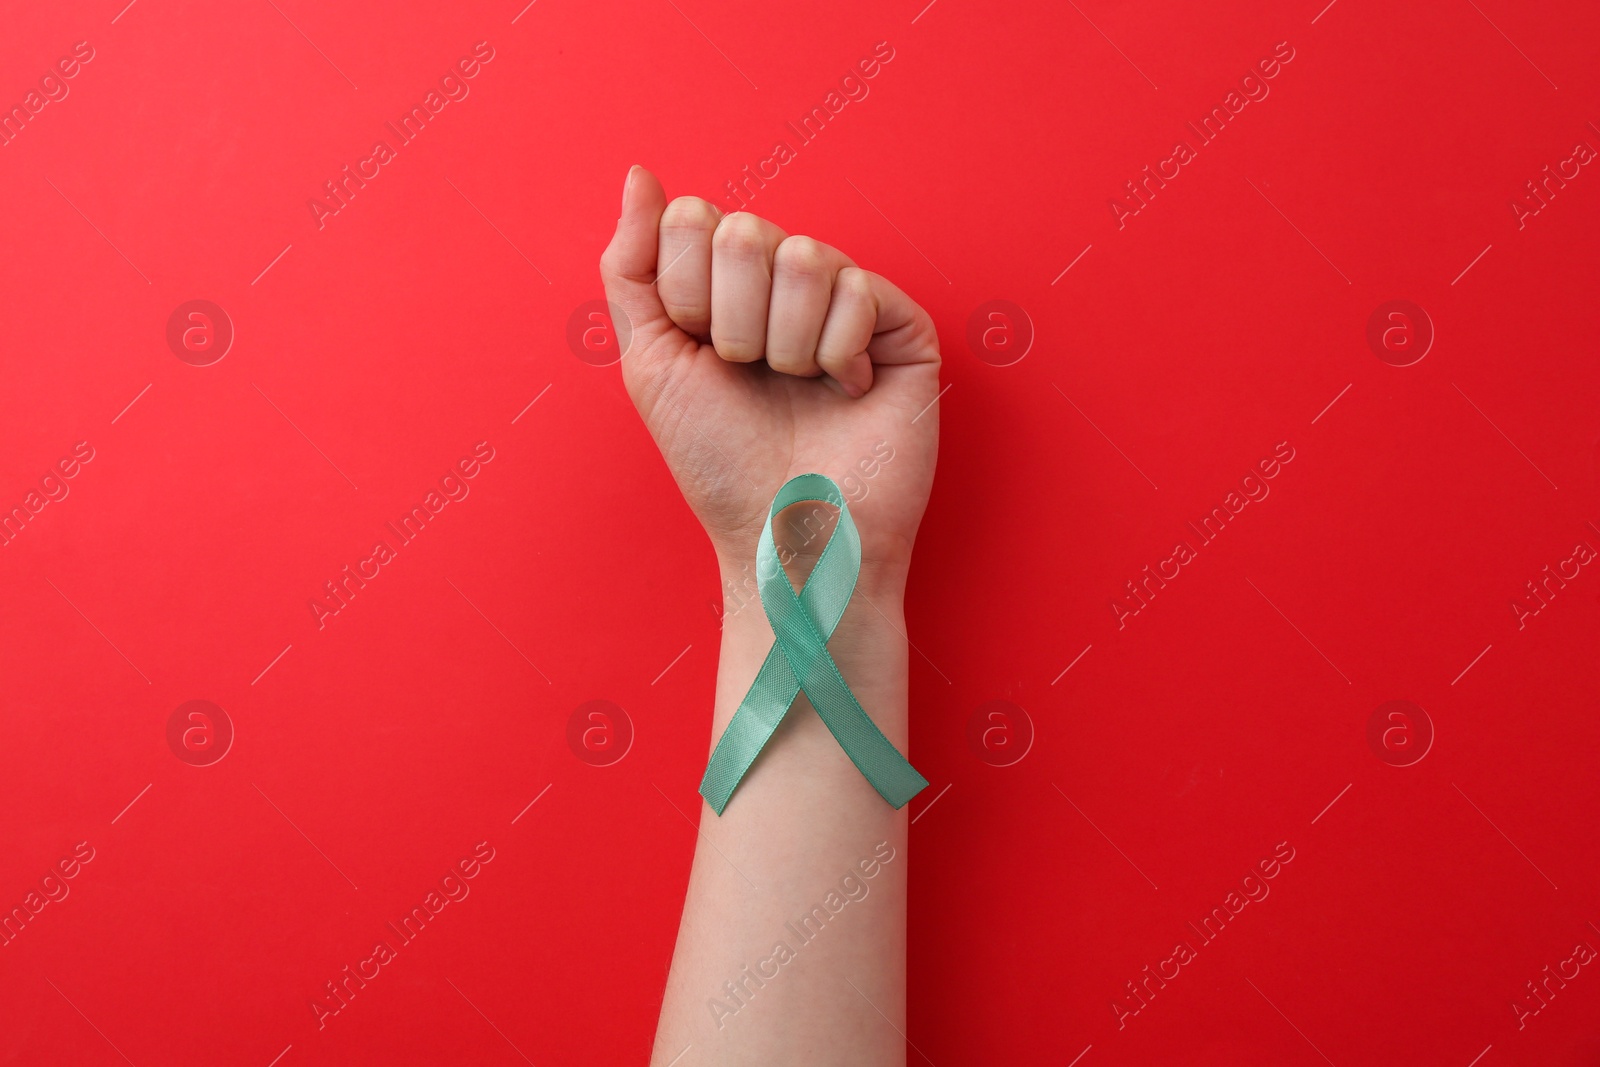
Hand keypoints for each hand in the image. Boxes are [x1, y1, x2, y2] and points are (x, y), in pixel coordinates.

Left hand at [599, 166, 940, 591]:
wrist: (787, 533)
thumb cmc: (721, 463)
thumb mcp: (651, 361)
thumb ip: (633, 264)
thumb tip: (639, 173)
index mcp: (727, 284)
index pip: (694, 218)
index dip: (687, 294)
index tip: (703, 355)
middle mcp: (786, 283)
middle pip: (743, 231)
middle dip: (732, 323)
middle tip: (752, 377)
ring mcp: (847, 300)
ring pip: (802, 257)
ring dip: (784, 345)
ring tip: (800, 388)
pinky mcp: (902, 326)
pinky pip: (859, 290)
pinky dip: (838, 355)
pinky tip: (846, 391)